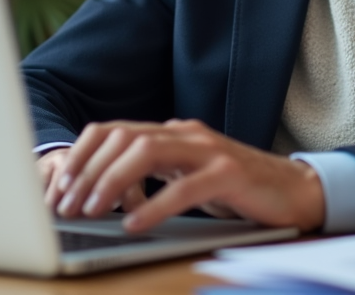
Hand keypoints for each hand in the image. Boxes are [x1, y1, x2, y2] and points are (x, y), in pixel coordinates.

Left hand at [45, 119, 324, 233]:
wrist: (295, 191)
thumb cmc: (236, 190)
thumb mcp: (185, 178)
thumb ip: (150, 177)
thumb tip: (96, 196)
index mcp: (171, 133)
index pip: (112, 131)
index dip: (80, 157)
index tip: (59, 190)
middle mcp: (186, 134)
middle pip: (123, 137)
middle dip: (87, 171)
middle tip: (68, 205)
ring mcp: (210, 150)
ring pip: (148, 151)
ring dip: (112, 182)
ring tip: (94, 211)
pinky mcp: (231, 173)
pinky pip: (186, 187)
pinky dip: (156, 205)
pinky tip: (136, 224)